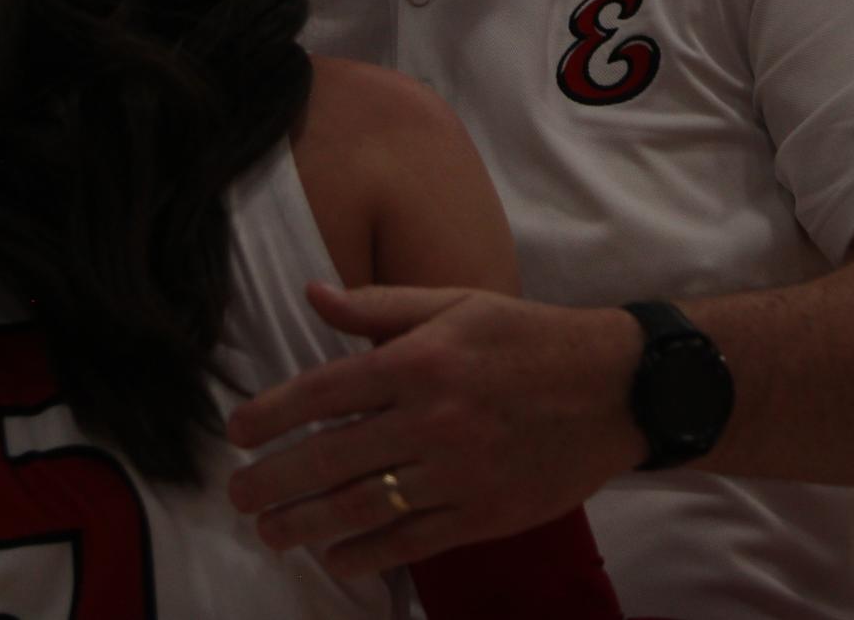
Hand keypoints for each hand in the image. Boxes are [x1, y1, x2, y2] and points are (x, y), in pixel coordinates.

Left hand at [226, 282, 645, 575]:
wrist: (617, 388)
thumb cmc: (530, 338)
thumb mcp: (458, 303)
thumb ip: (380, 305)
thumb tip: (313, 294)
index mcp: (422, 360)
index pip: (324, 392)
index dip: (271, 415)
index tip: (236, 432)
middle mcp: (434, 419)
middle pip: (330, 458)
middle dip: (273, 481)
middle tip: (237, 494)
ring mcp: (460, 473)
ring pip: (363, 507)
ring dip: (306, 525)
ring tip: (270, 533)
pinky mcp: (486, 514)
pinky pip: (413, 543)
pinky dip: (367, 555)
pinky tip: (335, 559)